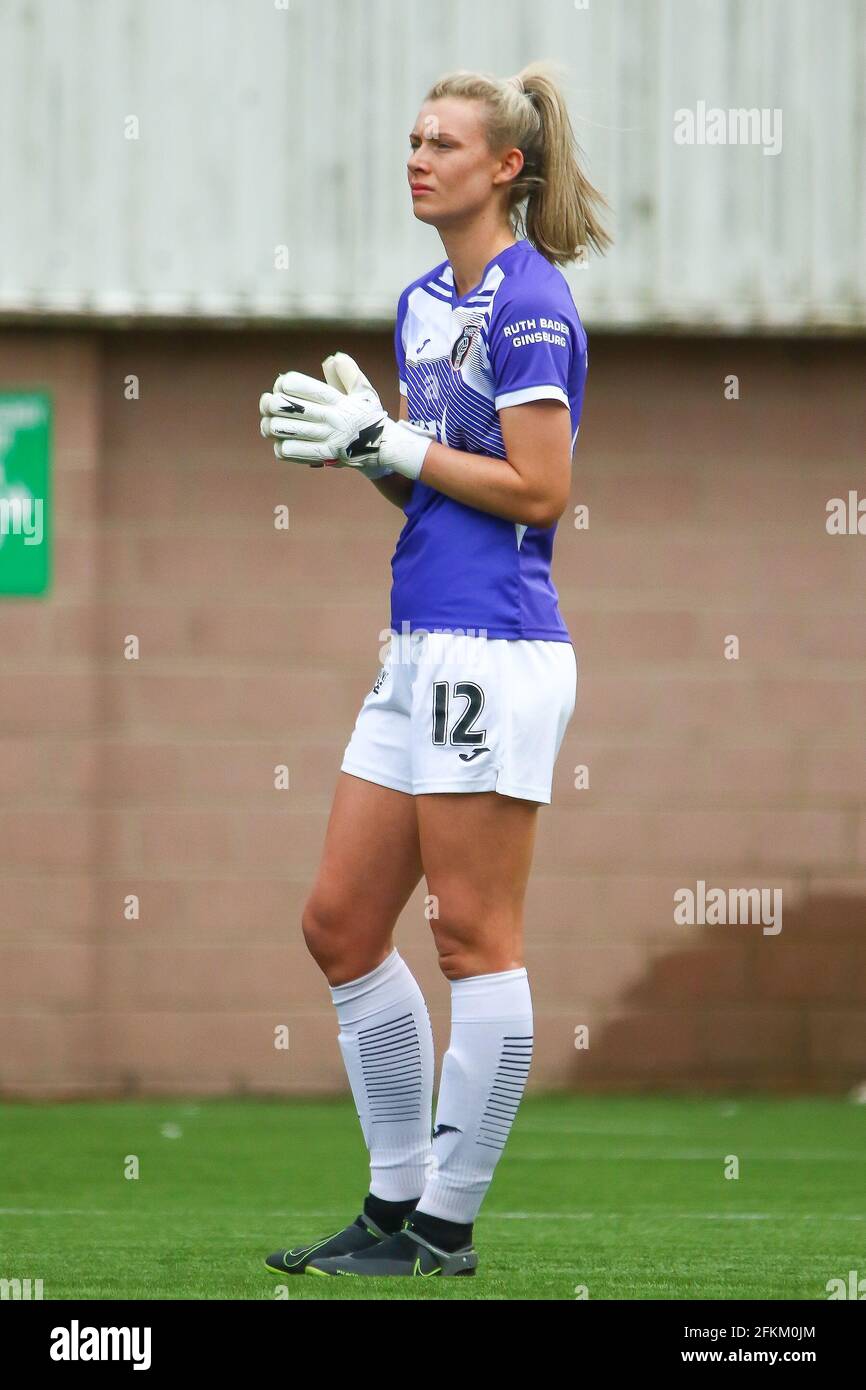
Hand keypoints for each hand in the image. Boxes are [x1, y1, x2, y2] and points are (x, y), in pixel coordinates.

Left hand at [259, 355, 432, 480]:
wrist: (386, 447)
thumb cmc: (369, 417)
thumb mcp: (364, 391)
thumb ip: (348, 373)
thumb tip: (334, 357)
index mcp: (336, 398)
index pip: (298, 385)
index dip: (283, 384)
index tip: (281, 387)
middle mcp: (330, 416)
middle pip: (285, 405)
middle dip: (269, 404)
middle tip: (267, 405)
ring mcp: (327, 437)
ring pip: (284, 429)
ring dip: (271, 427)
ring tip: (269, 426)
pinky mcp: (326, 456)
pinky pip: (292, 451)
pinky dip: (282, 448)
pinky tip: (282, 444)